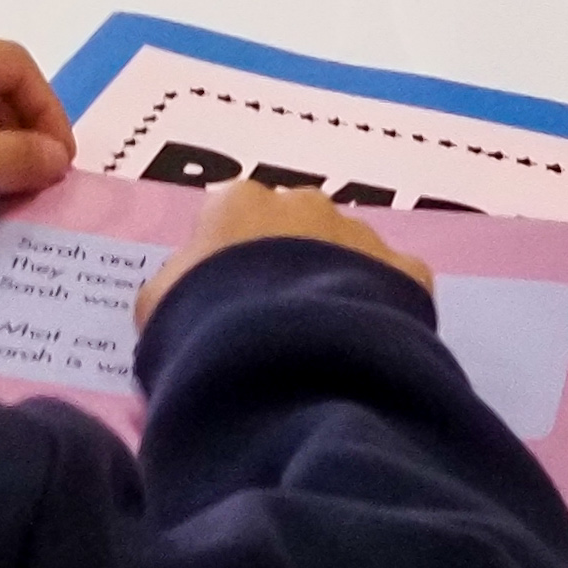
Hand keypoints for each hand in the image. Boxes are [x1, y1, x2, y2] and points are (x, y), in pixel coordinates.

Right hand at [134, 180, 428, 325]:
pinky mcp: (407, 272)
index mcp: (237, 201)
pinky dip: (383, 311)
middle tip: (279, 320)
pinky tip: (364, 348)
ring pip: (348, 252)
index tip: (230, 301)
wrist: (289, 366)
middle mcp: (303, 202)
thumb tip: (190, 295)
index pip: (233, 218)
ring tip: (324, 341)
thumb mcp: (159, 309)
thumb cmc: (206, 328)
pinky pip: (394, 286)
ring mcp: (360, 233)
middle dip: (290, 263)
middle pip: (296, 227)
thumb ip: (176, 286)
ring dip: (336, 284)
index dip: (231, 262)